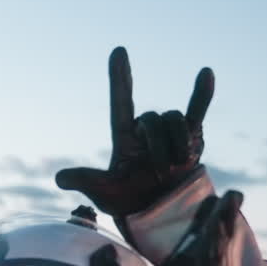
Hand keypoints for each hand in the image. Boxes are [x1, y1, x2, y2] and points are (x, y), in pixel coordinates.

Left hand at [56, 47, 213, 216]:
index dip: (120, 77)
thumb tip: (60, 179)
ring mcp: (170, 132)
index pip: (121, 102)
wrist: (161, 213)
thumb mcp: (105, 192)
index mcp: (124, 136)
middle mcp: (147, 130)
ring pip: (176, 120)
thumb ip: (87, 181)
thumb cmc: (129, 201)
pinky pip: (198, 111)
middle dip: (159, 146)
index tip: (119, 52)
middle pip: (154, 119)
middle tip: (160, 174)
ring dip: (178, 144)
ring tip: (177, 168)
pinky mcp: (193, 138)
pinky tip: (206, 73)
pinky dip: (202, 94)